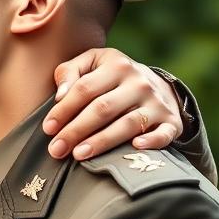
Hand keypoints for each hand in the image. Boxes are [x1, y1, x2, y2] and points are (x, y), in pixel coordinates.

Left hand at [43, 48, 183, 159]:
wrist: (157, 86)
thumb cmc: (111, 78)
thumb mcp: (91, 64)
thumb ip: (70, 72)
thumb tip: (60, 95)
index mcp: (117, 65)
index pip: (85, 88)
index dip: (64, 109)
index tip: (48, 129)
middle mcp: (139, 83)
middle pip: (103, 108)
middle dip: (76, 130)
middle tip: (56, 149)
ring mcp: (156, 103)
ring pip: (128, 123)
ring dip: (102, 141)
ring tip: (79, 155)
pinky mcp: (171, 121)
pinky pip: (164, 133)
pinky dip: (152, 141)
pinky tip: (135, 147)